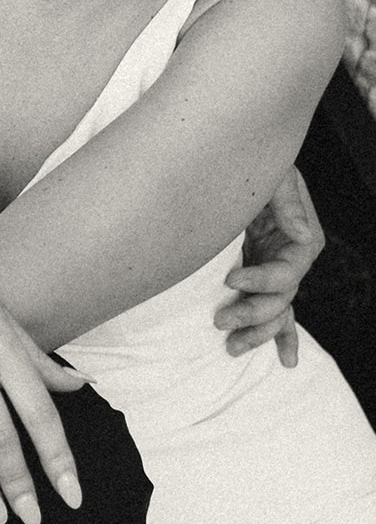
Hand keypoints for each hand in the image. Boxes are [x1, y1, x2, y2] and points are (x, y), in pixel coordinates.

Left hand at [216, 166, 323, 366]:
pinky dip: (283, 336)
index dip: (261, 281)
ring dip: (258, 332)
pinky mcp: (265, 276)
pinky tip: (285, 360)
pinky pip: (281, 312)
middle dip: (252, 313)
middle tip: (219, 319)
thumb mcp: (272, 175)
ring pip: (278, 311)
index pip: (286, 272)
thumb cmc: (251, 165)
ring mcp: (280, 270)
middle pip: (281, 299)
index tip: (229, 280)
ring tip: (231, 346)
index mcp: (301, 239)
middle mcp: (294, 259)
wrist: (235, 163)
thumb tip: (304, 236)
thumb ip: (286, 201)